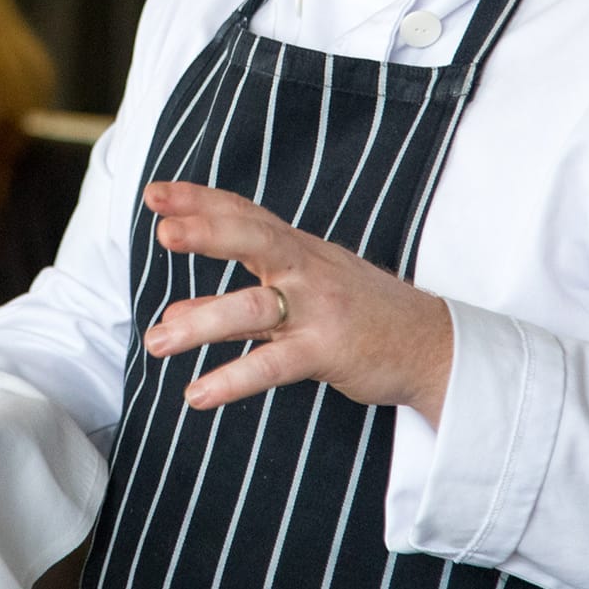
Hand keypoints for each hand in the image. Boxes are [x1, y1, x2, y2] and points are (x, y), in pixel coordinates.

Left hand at [138, 180, 453, 424]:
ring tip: (156, 341)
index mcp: (297, 248)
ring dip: (202, 323)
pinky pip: (274, 364)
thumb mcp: (298, 297)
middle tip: (161, 232)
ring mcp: (318, 308)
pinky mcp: (328, 350)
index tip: (155, 193)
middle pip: (253, 237)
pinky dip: (233, 379)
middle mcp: (306, 268)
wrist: (433, 345)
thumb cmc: (360, 315)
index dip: (199, 200)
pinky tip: (197, 395)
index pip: (243, 213)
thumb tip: (173, 312)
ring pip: (254, 306)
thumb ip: (233, 304)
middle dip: (207, 232)